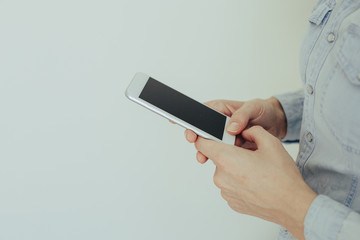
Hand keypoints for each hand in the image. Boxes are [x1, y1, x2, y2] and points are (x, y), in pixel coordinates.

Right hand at [185, 97, 286, 162]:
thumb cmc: (263, 110)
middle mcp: (220, 124)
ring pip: (210, 145)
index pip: (201, 113)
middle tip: (195, 143)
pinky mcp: (231, 148)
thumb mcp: (254, 107)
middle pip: (203, 131)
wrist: (276, 124)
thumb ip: (241, 115)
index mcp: (221, 110)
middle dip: (197, 139)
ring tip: (203, 157)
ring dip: (206, 151)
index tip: (189, 128)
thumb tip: (230, 127)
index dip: (192, 120)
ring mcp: (224, 137)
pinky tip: (219, 161)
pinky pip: (222, 153)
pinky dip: (219, 158)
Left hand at [195, 126, 316, 239]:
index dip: (205, 137)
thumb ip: (253, 131)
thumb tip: (245, 131)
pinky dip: (239, 182)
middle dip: (230, 153)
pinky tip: (255, 182)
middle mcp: (221, 177)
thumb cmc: (282, 177)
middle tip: (249, 155)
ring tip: (256, 171)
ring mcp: (225, 191)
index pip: (202, 144)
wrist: (292, 205)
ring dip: (235, 168)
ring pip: (225, 172)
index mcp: (226, 159)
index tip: (212, 136)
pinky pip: (230, 186)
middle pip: (217, 158)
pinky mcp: (231, 202)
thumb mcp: (270, 142)